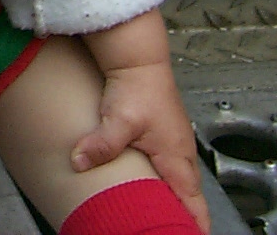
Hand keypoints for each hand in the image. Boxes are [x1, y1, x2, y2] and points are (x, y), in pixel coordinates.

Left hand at [71, 60, 208, 232]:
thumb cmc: (138, 87)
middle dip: (182, 215)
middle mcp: (180, 153)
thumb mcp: (119, 119)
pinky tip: (148, 184)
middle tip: (168, 228)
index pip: (194, 202)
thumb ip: (102, 144)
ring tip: (161, 215)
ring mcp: (172, 143)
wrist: (138, 59)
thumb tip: (81, 162)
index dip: (195, 223)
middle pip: (188, 195)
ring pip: (178, 181)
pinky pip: (167, 166)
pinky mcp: (161, 134)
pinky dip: (163, 181)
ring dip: (173, 198)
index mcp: (177, 157)